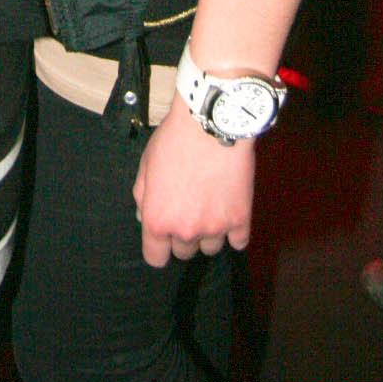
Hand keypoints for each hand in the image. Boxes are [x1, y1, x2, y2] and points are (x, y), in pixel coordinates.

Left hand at [132, 99, 253, 267]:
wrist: (211, 123)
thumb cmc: (175, 139)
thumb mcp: (146, 164)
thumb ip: (142, 196)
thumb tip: (144, 218)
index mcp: (158, 220)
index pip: (155, 258)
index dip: (158, 247)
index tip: (164, 237)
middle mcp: (185, 230)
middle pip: (184, 252)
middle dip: (183, 233)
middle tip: (188, 207)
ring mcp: (215, 227)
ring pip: (210, 248)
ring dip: (208, 232)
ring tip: (210, 203)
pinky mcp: (240, 219)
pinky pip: (237, 242)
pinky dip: (233, 231)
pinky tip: (228, 211)